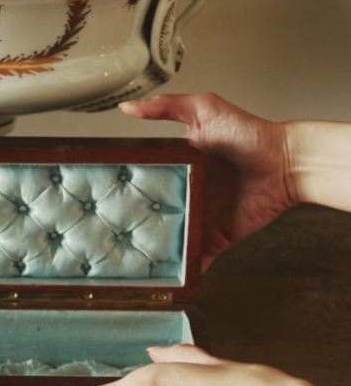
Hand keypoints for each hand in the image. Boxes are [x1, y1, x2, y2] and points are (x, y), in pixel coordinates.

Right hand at [120, 92, 293, 267]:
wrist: (285, 164)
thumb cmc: (250, 134)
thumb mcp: (204, 110)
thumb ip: (166, 107)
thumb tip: (128, 107)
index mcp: (178, 166)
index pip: (145, 180)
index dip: (125, 188)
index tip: (101, 196)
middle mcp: (186, 193)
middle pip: (153, 214)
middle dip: (132, 225)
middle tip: (107, 235)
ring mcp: (201, 217)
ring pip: (171, 239)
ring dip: (153, 250)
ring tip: (128, 263)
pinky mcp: (217, 237)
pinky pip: (198, 258)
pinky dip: (185, 270)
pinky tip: (166, 278)